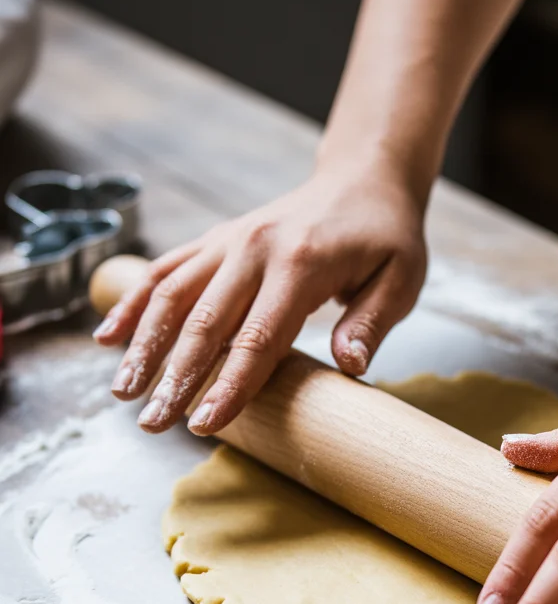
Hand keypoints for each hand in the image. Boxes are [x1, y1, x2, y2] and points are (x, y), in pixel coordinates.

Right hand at [94, 160, 426, 433]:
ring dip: (143, 344)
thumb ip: (371, 323)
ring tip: (121, 391)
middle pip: (205, 322)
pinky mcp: (215, 239)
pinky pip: (166, 269)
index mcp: (301, 263)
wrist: (363, 178)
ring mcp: (229, 240)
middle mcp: (255, 248)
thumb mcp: (401, 278)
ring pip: (173, 294)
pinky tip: (109, 336)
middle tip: (153, 424)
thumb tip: (350, 366)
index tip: (205, 424)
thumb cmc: (385, 237)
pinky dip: (134, 301)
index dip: (230, 385)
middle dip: (175, 378)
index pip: (259, 337)